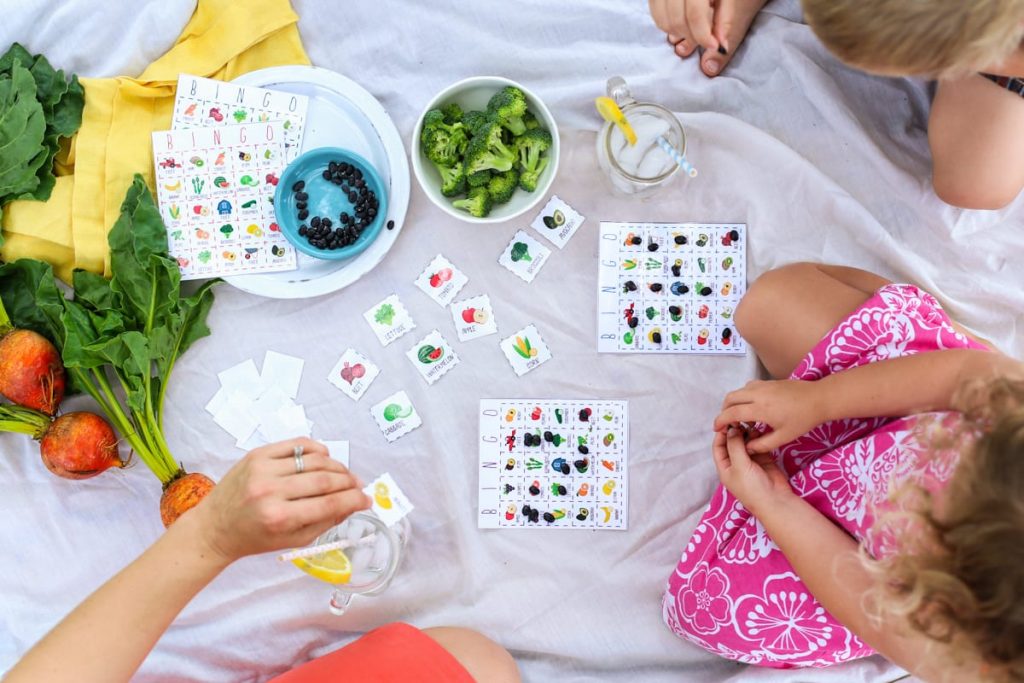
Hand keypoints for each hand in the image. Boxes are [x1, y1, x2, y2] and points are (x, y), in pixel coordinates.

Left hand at [190, 438, 371, 563]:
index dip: (355, 500)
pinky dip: (317, 449)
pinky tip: (324, 458)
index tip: (367, 499)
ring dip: (336, 466)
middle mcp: (271, 490)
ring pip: (315, 459)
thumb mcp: (294, 540)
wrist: (216, 526)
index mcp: (280, 517)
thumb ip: (326, 521)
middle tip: (359, 486)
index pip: (330, 503)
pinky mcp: (258, 454)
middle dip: (349, 482)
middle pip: (325, 479)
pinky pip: (297, 444)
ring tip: (343, 475)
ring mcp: (263, 468)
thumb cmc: (255, 538)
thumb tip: (356, 503)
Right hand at [648, 0, 768, 76]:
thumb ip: (726, 27)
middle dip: (691, 37)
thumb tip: (714, 58)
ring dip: (678, 34)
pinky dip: (668, 25)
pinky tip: (684, 25)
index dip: (703, 35)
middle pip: (676, 19)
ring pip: (662, 19)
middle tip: (706, 40)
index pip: (694, 13)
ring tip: (696, 32)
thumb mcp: (735, 4)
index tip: (714, 46)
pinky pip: (656, 14)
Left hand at [712, 428, 793, 515]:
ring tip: (752, 425)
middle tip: (741, 421)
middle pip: (732, 443)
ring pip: (746, 443)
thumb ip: (734, 446)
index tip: (727, 421)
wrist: (776, 500)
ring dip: (748, 434)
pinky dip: (758, 438)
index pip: (718, 447)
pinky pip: (758, 446)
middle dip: (736, 432)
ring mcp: (750, 462)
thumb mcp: (739, 466)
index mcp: (725, 468)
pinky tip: (760, 431)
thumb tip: (731, 429)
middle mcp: (736, 464)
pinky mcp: (763, 460)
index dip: (721, 434)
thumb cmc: (753, 488)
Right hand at [713, 379, 826, 452]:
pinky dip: (744, 397)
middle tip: (730, 424)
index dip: (720, 421)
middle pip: (730, 398)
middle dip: (724, 411)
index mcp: (760, 409)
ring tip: (742, 417)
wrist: (819, 399)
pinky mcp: (768, 382)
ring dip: (734, 403)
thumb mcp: (784, 437)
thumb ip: (762, 445)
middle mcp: (757, 394)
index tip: (717, 429)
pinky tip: (754, 407)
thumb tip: (747, 448)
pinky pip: (748, 387)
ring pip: (738, 391)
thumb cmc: (803, 420)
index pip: (731, 413)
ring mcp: (762, 385)